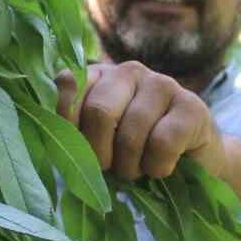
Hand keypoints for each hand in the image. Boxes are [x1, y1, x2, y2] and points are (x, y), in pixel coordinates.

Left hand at [55, 61, 240, 221]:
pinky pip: (163, 142)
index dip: (68, 127)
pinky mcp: (192, 106)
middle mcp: (128, 71)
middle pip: (99, 111)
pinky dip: (157, 167)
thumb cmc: (133, 154)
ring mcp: (162, 83)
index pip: (67, 86)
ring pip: (132, 131)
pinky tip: (162, 167)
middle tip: (112, 168)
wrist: (193, 164)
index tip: (79, 152)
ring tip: (138, 170)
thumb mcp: (96, 143)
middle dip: (101, 154)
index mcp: (97, 76)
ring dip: (131, 166)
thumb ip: (70, 132)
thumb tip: (47, 135)